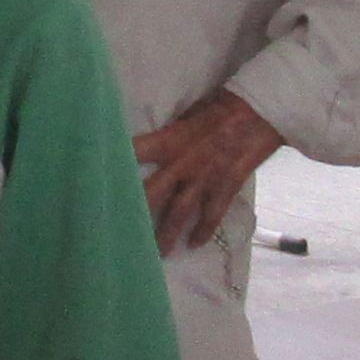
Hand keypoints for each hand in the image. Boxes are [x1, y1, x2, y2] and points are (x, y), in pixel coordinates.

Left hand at [132, 88, 284, 255]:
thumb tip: (153, 146)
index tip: (99, 177)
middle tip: (124, 231)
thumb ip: (171, 134)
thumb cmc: (222, 105)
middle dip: (137, 213)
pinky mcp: (225, 186)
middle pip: (152, 193)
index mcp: (170, 140)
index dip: (117, 164)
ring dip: (167, 234)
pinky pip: (212, 214)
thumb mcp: (188, 114)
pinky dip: (203, 230)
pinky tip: (195, 244)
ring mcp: (204, 178)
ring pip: (180, 212)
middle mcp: (182, 163)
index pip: (135, 152)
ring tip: (158, 253)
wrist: (261, 110)